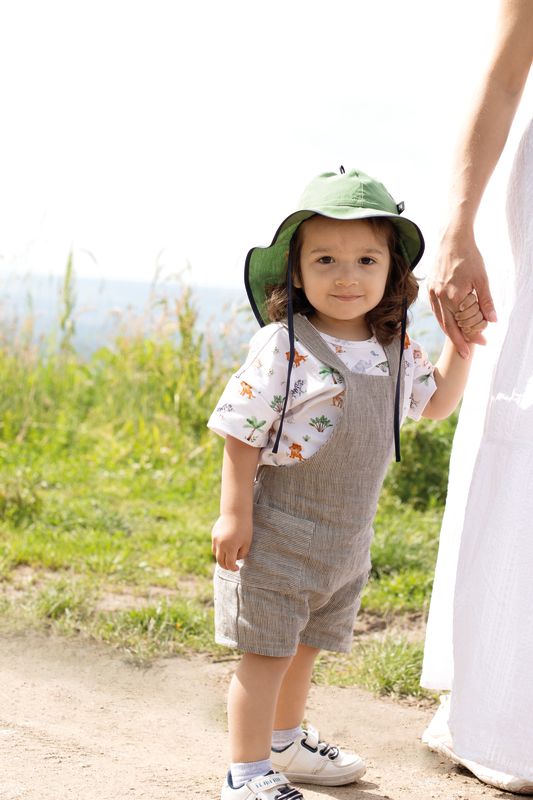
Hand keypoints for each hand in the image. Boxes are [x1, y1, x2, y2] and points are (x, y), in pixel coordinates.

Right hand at [211, 513, 252, 570]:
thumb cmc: (244, 528)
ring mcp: (215, 540)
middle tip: (231, 567)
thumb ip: (242, 554)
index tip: (237, 568)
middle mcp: (221, 545)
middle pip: (220, 562)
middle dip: (226, 566)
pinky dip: (219, 550)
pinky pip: (214, 546)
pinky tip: (225, 548)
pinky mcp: (213, 535)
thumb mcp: (247, 542)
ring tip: (227, 558)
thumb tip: (236, 560)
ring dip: (221, 558)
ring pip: (216, 554)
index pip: (230, 564)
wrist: (235, 512)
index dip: (233, 568)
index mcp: (230, 547)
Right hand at [429, 227, 496, 357]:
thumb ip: (486, 301)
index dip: (473, 335)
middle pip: (449, 327)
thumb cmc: (469, 257)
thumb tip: (493, 320)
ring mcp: (432, 294)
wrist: (452, 240)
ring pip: (441, 320)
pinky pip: (436, 311)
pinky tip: (450, 326)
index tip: (482, 342)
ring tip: (460, 343)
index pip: (463, 323)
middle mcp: (440, 297)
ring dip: (450, 333)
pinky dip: (443, 321)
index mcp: (453, 296)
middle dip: (460, 341)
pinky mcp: (429, 289)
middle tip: (468, 354)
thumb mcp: (482, 279)